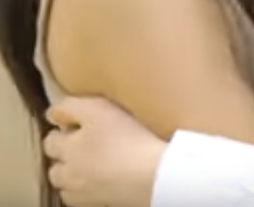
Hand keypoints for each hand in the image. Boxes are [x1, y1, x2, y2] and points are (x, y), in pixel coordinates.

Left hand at [43, 97, 166, 206]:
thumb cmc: (127, 138)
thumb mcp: (99, 110)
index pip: (50, 141)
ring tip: (94, 167)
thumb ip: (71, 107)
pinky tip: (105, 182)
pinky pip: (86, 200)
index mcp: (67, 149)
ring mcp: (83, 193)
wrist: (152, 175)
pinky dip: (89, 192)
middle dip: (64, 158)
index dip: (61, 132)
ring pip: (67, 187)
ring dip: (73, 177)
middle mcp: (69, 174)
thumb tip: (52, 113)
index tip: (75, 126)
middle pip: (55, 168)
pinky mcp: (102, 204)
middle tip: (85, 148)